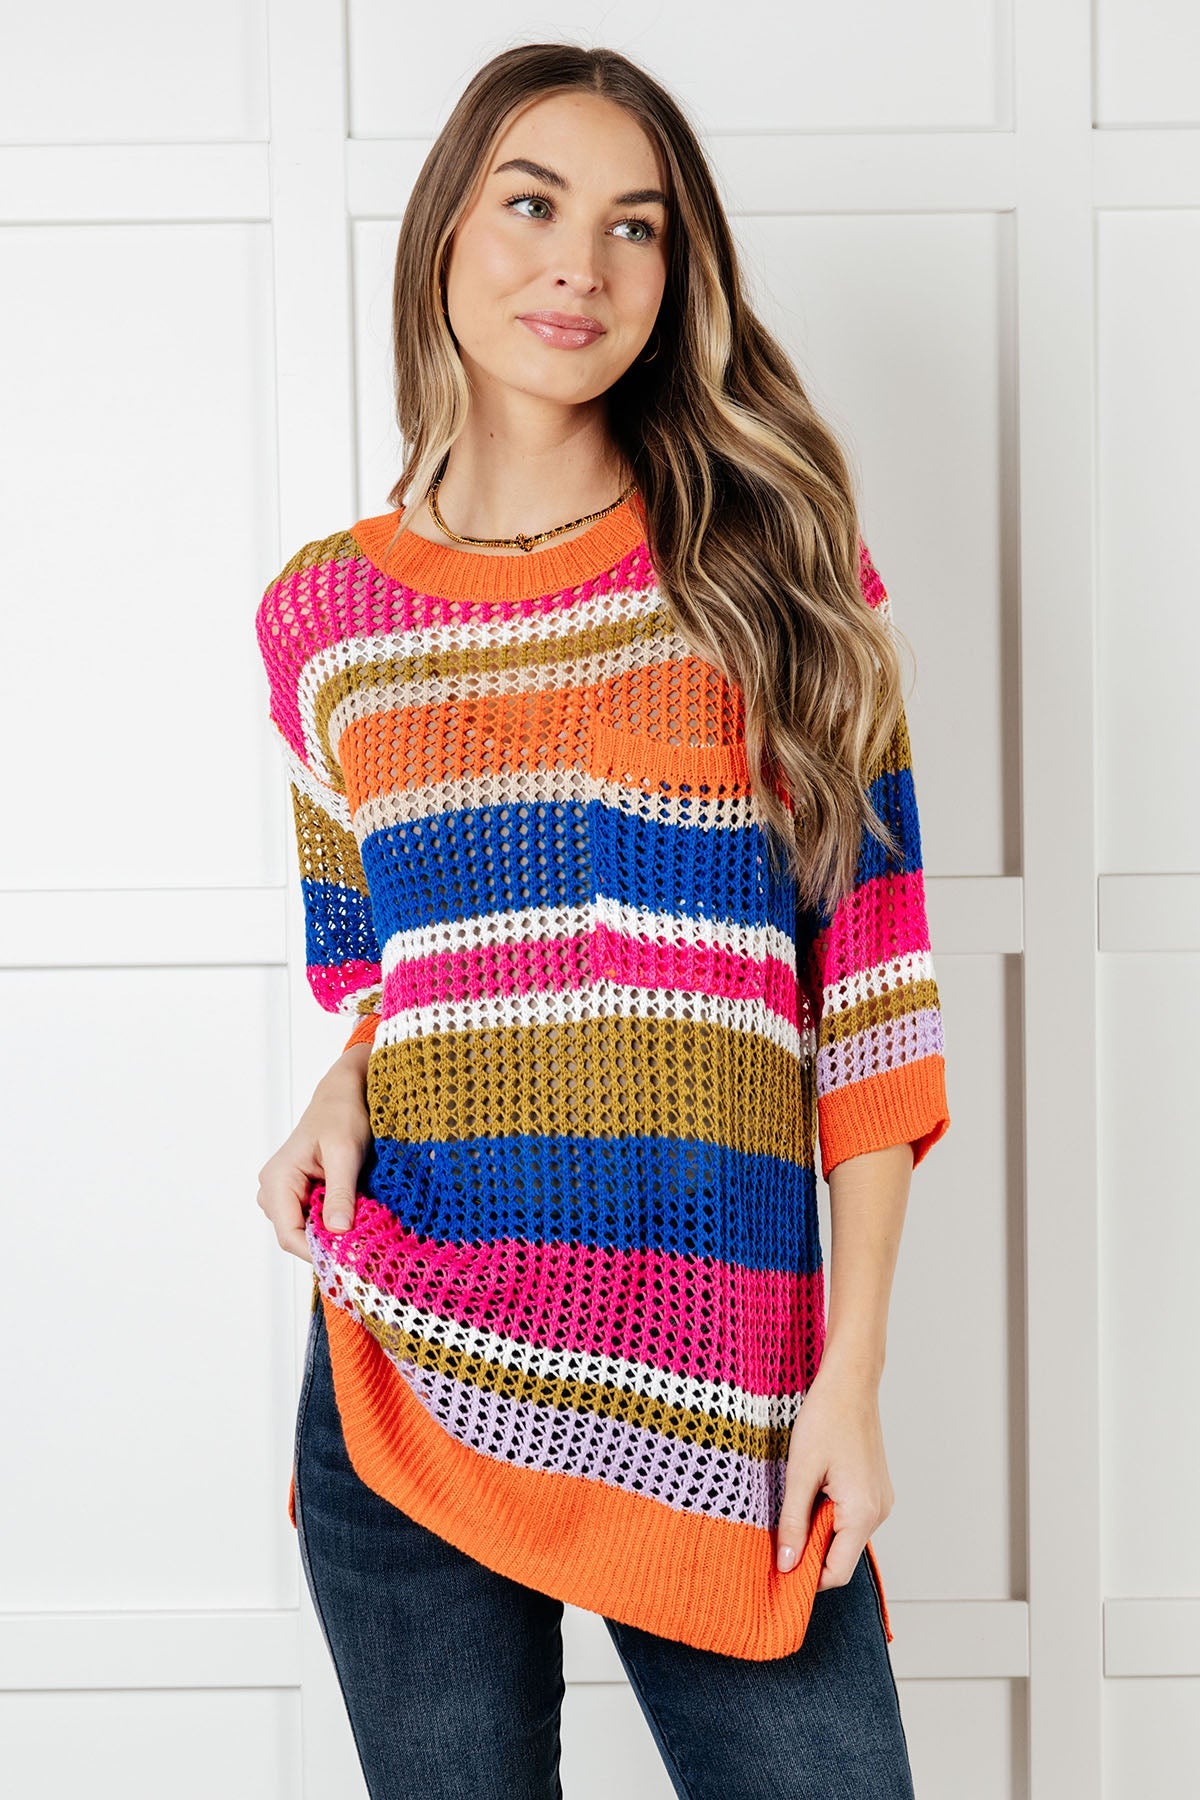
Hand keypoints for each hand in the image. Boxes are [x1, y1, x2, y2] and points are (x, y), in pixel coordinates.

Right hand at [256, 1047, 371, 1260]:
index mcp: (278, 1179)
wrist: (343, 1094)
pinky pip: (313, 1218)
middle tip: (363, 1246)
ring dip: (332, 1234)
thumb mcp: (345, 1153)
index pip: (290, 1234)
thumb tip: (339, 1231)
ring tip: (362, 1228)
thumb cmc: (342, 1115)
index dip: (318, 1252)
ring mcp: (284, 1192)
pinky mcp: (299, 1192)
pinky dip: (334, 1222)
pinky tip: (355, 1216)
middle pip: (297, 1236)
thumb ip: (340, 1193)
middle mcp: (274, 1189)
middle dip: (328, 1244)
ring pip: (306, 1230)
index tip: (350, 1259)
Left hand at [774, 1356, 894, 1588]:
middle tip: (778, 1538)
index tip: (777, 1573)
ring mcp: (880, 1501)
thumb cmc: (826, 1418)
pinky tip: (812, 1492)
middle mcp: (879, 1512)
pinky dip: (829, 1515)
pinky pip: (850, 1517)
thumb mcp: (801, 1473)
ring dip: (818, 1530)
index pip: (837, 1572)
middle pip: (841, 1556)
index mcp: (862, 1513)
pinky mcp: (875, 1489)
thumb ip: (794, 1523)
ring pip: (844, 1536)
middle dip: (809, 1553)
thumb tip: (787, 1565)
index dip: (806, 1579)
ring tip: (794, 1505)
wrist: (850, 1382)